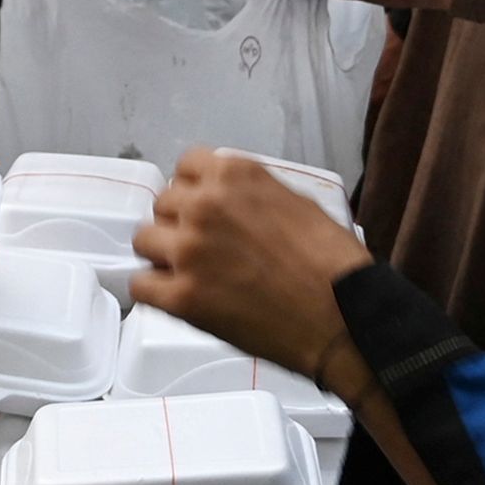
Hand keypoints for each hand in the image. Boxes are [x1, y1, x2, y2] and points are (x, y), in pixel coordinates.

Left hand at [131, 149, 369, 383]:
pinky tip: (178, 298)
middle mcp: (204, 204)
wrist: (343, 317)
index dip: (194, 190)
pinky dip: (156, 292)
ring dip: (163, 255)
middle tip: (203, 248)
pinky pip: (141, 286)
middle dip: (179, 223)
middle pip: (163, 204)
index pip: (186, 167)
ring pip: (144, 240)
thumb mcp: (297, 202)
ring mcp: (189, 251)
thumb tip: (229, 200)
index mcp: (235, 174)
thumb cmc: (333, 264)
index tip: (202, 208)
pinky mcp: (182, 297)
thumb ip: (251, 194)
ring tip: (189, 274)